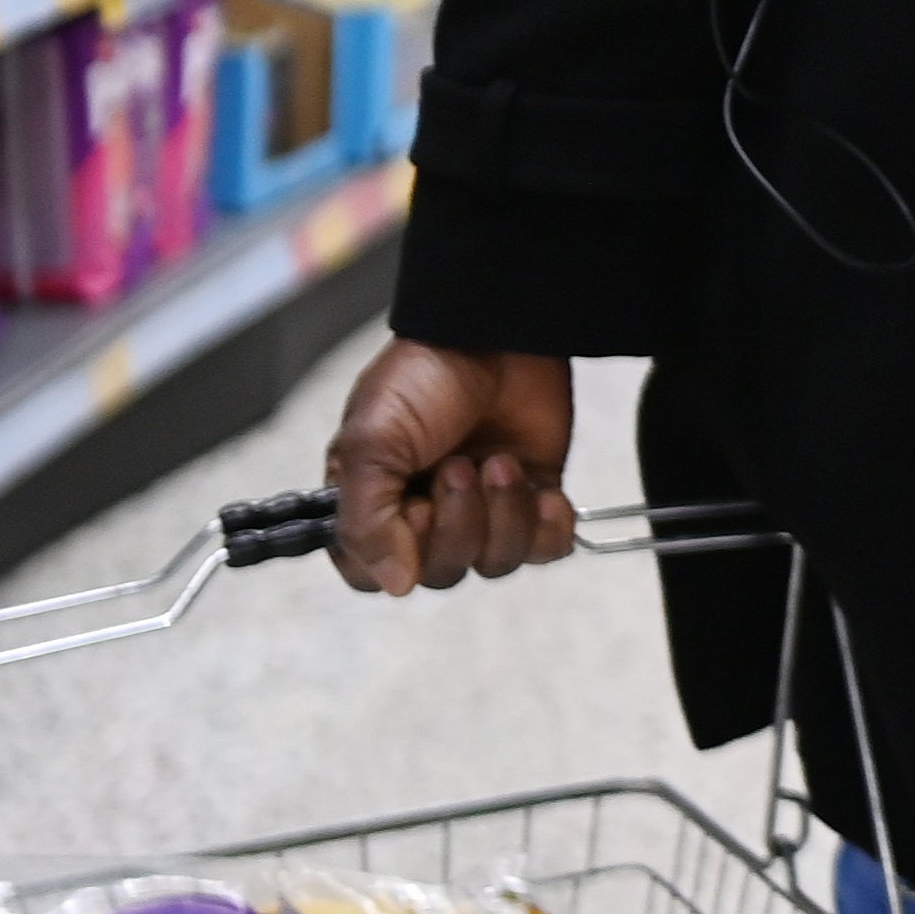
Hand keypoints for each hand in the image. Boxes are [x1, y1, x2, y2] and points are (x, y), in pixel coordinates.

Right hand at [324, 339, 578, 594]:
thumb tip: (395, 584)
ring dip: (503, 515)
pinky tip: (543, 493)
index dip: (399, 555)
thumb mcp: (372, 441)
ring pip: (495, 563)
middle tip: (461, 465)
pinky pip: (545, 550)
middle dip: (459, 522)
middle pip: (442, 573)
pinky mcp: (531, 498)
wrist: (497, 329)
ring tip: (501, 462)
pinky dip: (547, 527)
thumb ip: (367, 521)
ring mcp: (482, 508)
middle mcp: (425, 513)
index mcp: (375, 501)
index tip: (414, 511)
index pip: (373, 574)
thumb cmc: (423, 376)